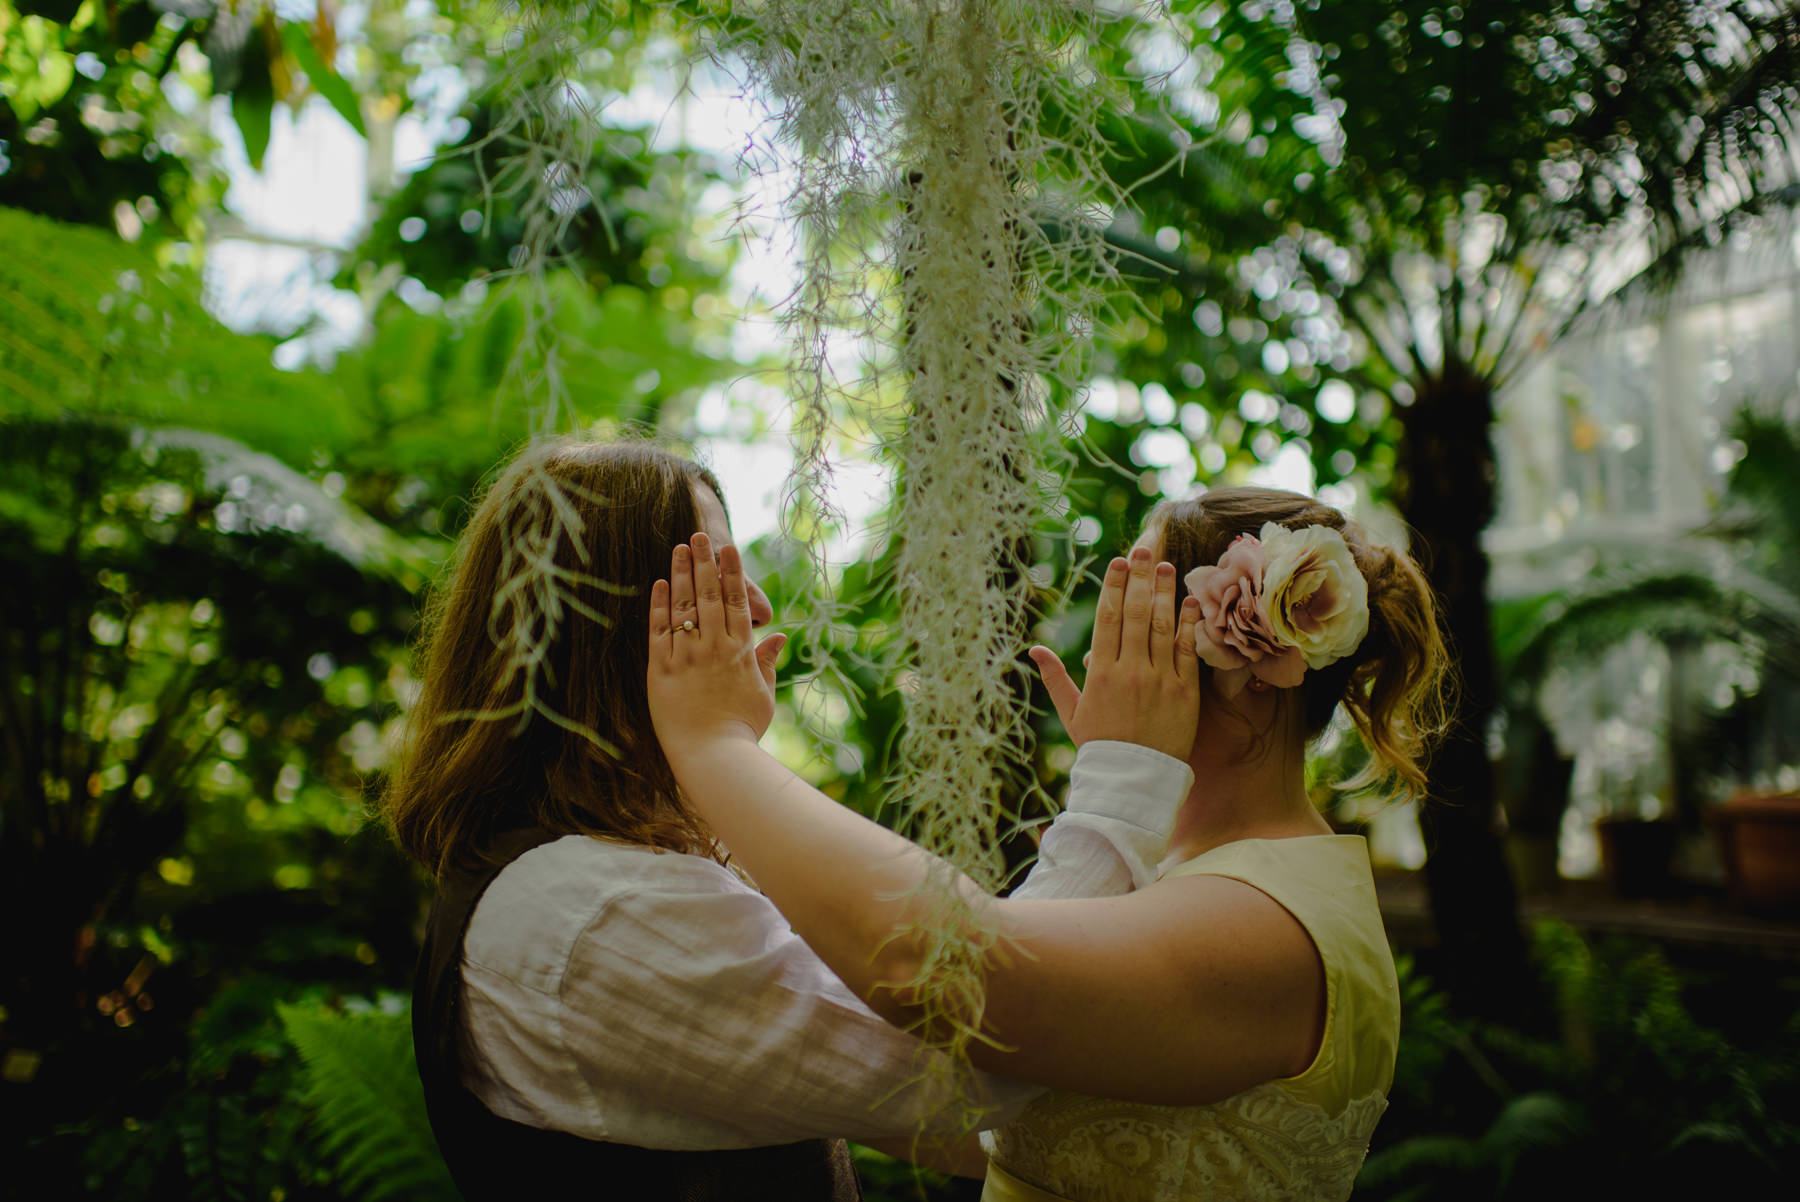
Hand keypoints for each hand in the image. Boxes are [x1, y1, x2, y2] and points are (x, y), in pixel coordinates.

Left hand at [646, 532, 786, 754]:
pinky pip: (659, 630)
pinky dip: (660, 605)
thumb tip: (777, 635)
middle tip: (699, 535)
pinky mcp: (662, 670)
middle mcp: (714, 647)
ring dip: (682, 573)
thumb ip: (767, 661)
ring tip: (679, 548)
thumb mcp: (763, 694)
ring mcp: (687, 656)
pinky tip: (659, 583)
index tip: (728, 548)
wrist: (714, 756)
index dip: (732, 572)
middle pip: (709, 594)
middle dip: (705, 562)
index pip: (736, 601)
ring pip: (685, 605)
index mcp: (740, 651)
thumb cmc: (742, 729)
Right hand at [1026, 547, 1201, 759]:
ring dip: (1164, 593)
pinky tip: (1188, 602)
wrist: (1133, 782)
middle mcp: (1130, 671)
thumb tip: (1034, 650)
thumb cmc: (1100, 747)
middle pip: (1135, 614)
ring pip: (1162, 626)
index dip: (1113, 586)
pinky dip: (1188, 624)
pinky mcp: (1184, 692)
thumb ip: (1055, 679)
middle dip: (1139, 578)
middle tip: (1144, 550)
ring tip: (1166, 567)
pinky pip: (1187, 651)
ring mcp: (1159, 680)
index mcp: (1100, 674)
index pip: (1107, 618)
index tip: (1119, 562)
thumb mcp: (1072, 714)